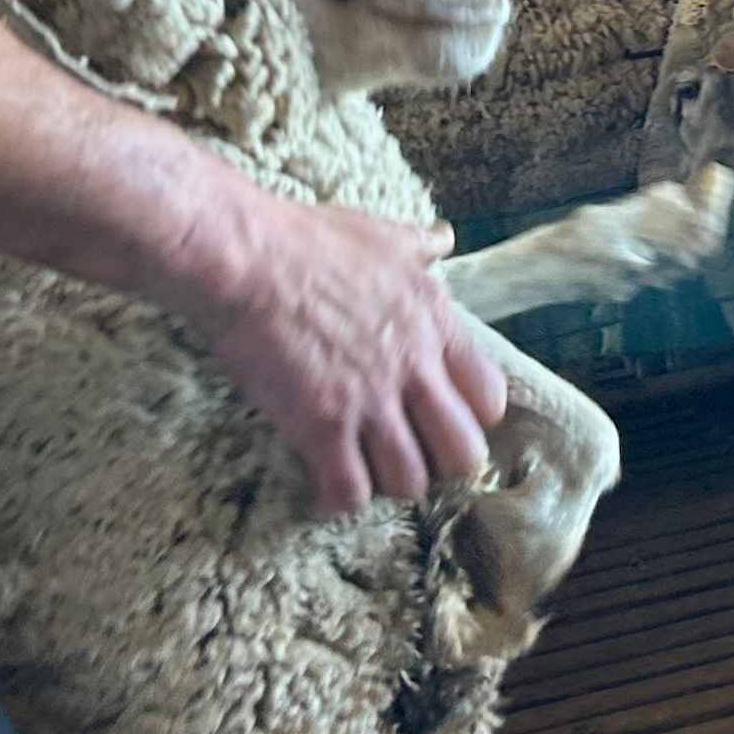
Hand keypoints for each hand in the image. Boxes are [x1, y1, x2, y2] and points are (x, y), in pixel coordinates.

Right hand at [183, 191, 509, 520]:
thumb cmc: (307, 241)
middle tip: (411, 454)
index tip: (442, 415)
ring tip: (366, 469)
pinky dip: (340, 498)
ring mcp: (369, 402)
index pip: (489, 398)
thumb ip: (418, 247)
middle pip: (463, 454)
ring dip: (389, 483)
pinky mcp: (321, 427)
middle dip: (440, 464)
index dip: (471, 417)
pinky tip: (326, 486)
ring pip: (410, 481)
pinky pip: (350, 491)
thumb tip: (444, 238)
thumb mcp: (379, 235)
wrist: (244, 260)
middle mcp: (413, 369)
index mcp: (434, 324)